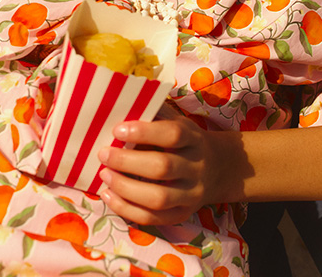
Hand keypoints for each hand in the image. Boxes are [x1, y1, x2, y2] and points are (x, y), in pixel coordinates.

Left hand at [97, 104, 219, 225]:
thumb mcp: (178, 121)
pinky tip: (108, 195)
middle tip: (103, 154)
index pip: (172, 135)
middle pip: (163, 167)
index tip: (117, 129)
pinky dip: (127, 209)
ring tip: (104, 175)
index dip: (144, 132)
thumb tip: (123, 103)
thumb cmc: (186, 140)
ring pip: (158, 198)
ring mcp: (191, 195)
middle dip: (127, 162)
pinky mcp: (182, 214)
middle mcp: (196, 168)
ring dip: (125, 188)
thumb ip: (155, 114)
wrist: (218, 169)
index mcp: (194, 139)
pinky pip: (153, 218)